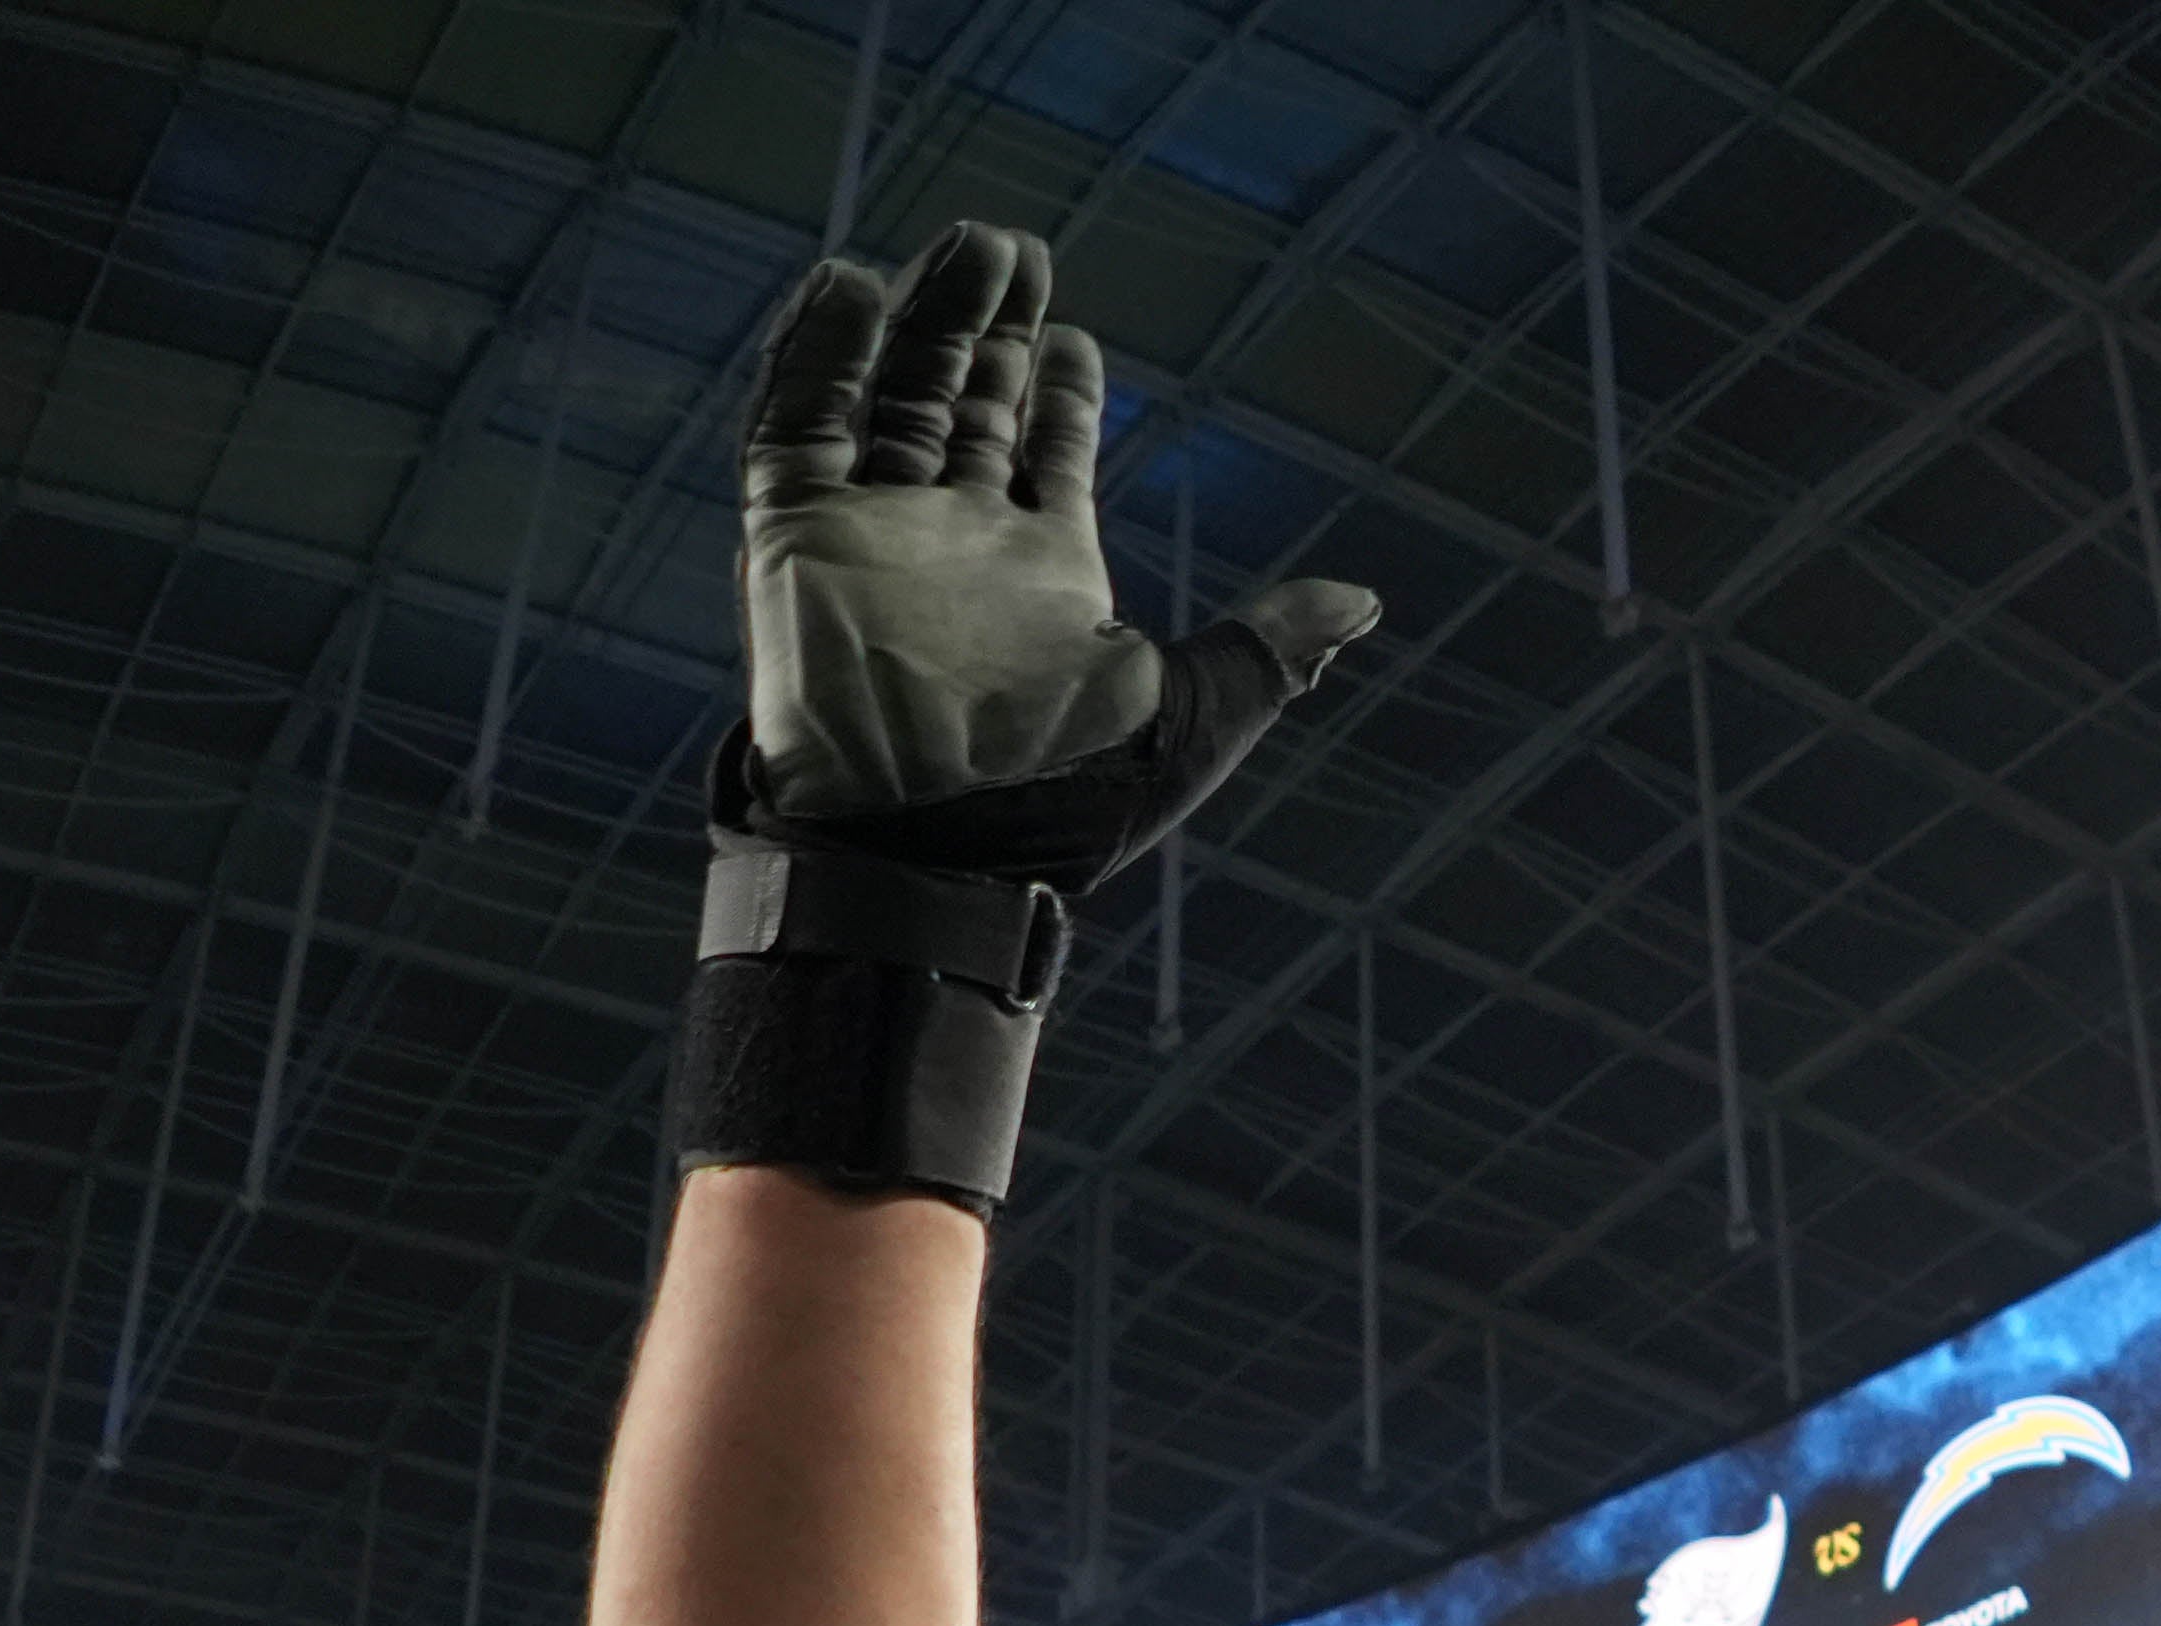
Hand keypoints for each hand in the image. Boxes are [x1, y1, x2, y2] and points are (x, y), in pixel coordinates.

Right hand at [733, 223, 1371, 875]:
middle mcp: (954, 543)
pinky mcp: (795, 534)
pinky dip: (816, 355)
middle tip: (1015, 249)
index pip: (1048, 455)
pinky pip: (795, 426)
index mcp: (1041, 574)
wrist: (930, 846)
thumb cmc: (1059, 800)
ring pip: (893, 395)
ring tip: (964, 245)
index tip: (1077, 338)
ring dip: (924, 319)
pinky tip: (850, 286)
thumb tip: (1365, 605)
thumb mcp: (1190, 715)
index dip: (1063, 394)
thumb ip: (1269, 649)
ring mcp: (873, 533)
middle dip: (991, 328)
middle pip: (968, 403)